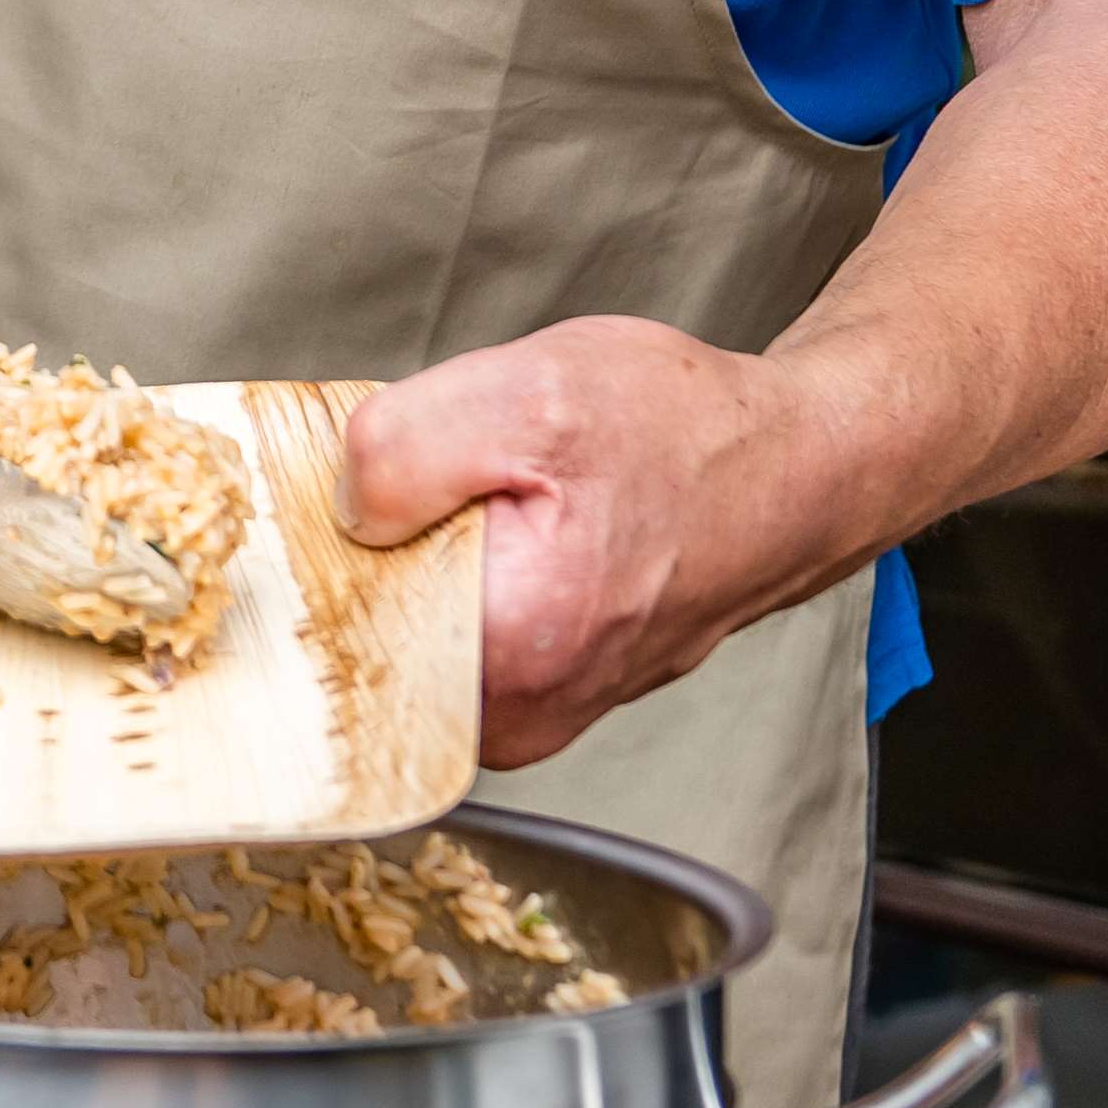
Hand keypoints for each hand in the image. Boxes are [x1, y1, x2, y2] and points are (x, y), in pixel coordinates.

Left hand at [336, 317, 852, 768]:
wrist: (790, 471)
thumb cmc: (683, 433)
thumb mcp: (528, 392)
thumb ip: (403, 448)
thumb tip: (339, 506)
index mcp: (509, 647)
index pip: (332, 624)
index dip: (317, 545)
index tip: (347, 492)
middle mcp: (519, 714)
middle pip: (362, 634)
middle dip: (370, 549)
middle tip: (430, 478)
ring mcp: (534, 715)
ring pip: (406, 634)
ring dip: (415, 561)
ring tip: (484, 498)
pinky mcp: (543, 695)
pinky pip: (450, 639)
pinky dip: (454, 577)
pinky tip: (501, 526)